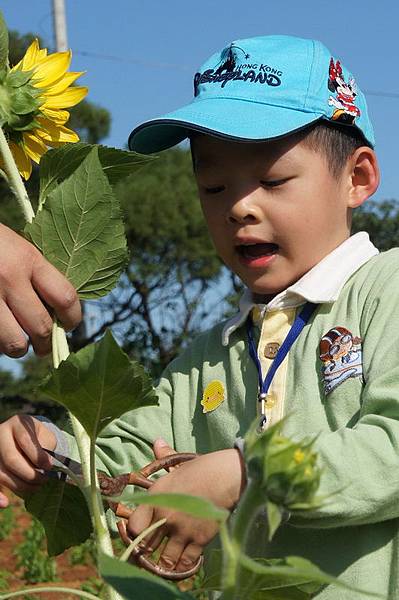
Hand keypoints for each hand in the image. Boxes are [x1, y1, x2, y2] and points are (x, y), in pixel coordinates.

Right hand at [0, 223, 80, 356]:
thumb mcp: (17, 248)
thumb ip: (37, 274)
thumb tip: (57, 311)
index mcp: (28, 259)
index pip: (64, 297)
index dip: (73, 318)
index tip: (70, 325)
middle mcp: (9, 278)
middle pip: (41, 327)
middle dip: (47, 344)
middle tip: (45, 347)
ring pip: (14, 342)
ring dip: (19, 347)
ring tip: (18, 343)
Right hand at [0, 415, 55, 507]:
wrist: (26, 439)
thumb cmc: (39, 439)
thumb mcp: (46, 437)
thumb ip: (47, 448)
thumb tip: (45, 465)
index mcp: (17, 424)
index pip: (25, 440)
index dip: (38, 456)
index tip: (49, 467)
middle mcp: (1, 435)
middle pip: (10, 459)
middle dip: (29, 474)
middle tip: (43, 480)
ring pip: (1, 473)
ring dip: (20, 486)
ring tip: (36, 488)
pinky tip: (6, 503)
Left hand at [127, 439, 244, 572]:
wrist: (227, 476)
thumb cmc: (203, 468)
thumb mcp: (179, 464)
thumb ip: (164, 457)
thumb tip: (156, 442)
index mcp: (156, 497)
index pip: (133, 525)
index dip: (132, 533)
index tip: (137, 534)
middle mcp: (165, 515)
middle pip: (145, 545)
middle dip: (145, 552)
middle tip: (150, 552)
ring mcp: (182, 530)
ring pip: (165, 559)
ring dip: (164, 562)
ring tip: (165, 560)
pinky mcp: (199, 540)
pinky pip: (185, 563)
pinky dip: (182, 567)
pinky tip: (182, 563)